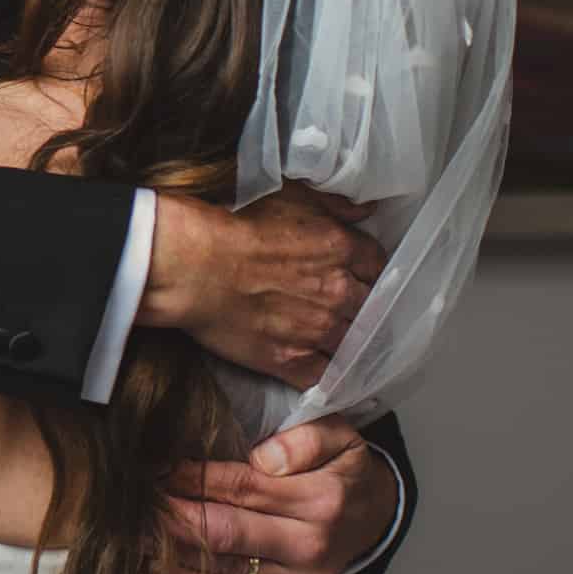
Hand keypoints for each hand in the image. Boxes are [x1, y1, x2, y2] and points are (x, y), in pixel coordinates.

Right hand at [138, 186, 384, 388]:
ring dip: (348, 342)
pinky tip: (324, 372)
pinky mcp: (291, 360)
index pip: (377, 267)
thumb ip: (334, 205)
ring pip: (353, 345)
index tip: (357, 274)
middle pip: (371, 308)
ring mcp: (317, 330)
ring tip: (336, 340)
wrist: (195, 265)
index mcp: (341, 249)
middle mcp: (338, 292)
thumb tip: (366, 212)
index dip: (367, 271)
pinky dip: (327, 377)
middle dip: (362, 308)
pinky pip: (324, 378)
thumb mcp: (290, 195)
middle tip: (345, 306)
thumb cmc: (235, 224)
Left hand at [153, 418, 395, 573]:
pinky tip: (155, 564)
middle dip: (172, 518)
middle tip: (130, 504)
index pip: (242, 487)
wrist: (378, 519)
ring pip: (222, 568)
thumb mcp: (342, 437)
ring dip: (172, 552)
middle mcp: (309, 546)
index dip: (193, 478)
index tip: (155, 468)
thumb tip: (264, 458)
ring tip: (130, 535)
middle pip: (225, 533)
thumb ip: (305, 439)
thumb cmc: (347, 470)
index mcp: (321, 499)